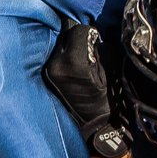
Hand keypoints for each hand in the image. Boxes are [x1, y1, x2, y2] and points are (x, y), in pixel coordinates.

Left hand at [43, 22, 130, 157]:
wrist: (95, 126)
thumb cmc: (109, 99)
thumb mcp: (109, 69)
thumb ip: (98, 48)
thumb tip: (90, 36)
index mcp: (74, 61)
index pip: (78, 30)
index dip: (89, 34)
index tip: (94, 40)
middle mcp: (56, 65)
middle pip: (64, 35)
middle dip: (75, 39)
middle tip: (86, 48)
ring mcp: (49, 72)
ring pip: (57, 46)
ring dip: (67, 48)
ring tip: (78, 59)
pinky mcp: (47, 78)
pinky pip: (54, 59)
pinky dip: (61, 59)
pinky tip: (70, 68)